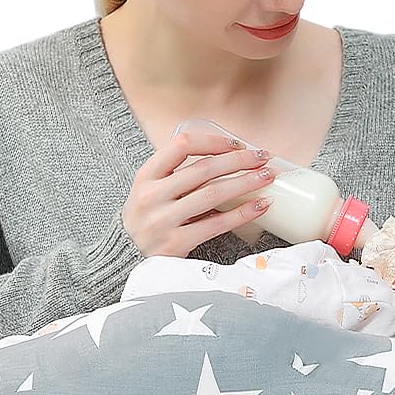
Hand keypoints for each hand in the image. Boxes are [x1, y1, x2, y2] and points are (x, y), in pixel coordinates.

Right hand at [121, 128, 277, 257]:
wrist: (126, 254)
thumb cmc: (148, 216)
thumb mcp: (151, 188)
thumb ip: (178, 172)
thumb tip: (229, 156)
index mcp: (146, 175)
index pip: (182, 145)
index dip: (214, 141)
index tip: (237, 144)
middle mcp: (152, 195)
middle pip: (204, 169)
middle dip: (239, 160)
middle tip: (262, 158)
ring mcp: (163, 220)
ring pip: (213, 194)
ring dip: (246, 183)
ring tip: (267, 177)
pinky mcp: (176, 243)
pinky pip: (216, 224)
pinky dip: (242, 213)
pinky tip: (259, 206)